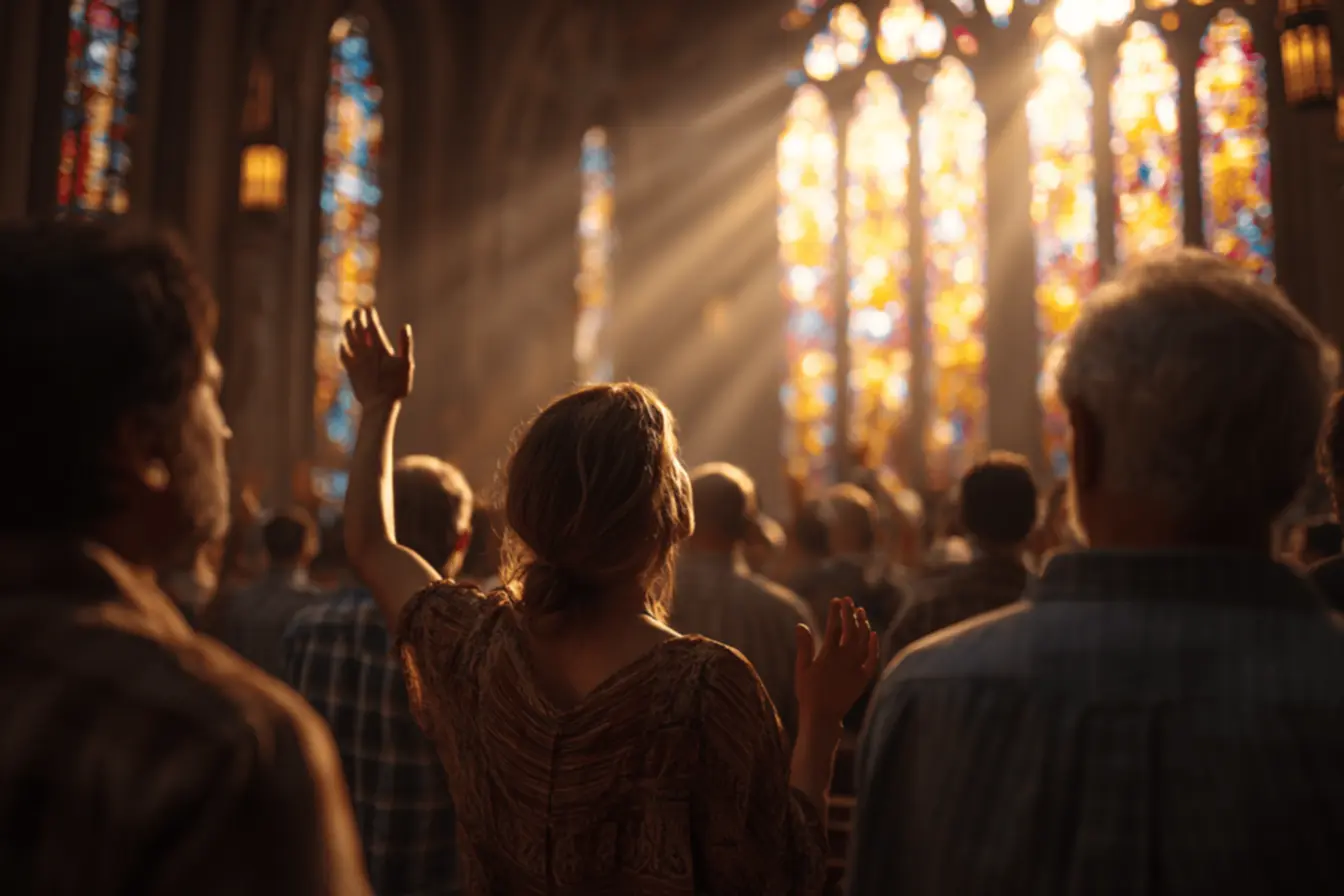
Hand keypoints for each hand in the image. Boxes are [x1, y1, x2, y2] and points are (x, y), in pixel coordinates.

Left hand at [340, 308, 413, 407]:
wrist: (378, 404)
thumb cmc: (396, 386)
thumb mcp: (407, 365)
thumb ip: (405, 345)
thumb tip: (405, 327)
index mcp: (379, 349)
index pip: (372, 327)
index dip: (370, 317)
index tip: (369, 309)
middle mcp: (365, 352)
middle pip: (359, 330)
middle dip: (358, 319)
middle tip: (358, 311)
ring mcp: (356, 361)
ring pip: (349, 340)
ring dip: (348, 329)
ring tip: (348, 322)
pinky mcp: (350, 371)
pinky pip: (343, 355)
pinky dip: (342, 347)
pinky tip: (342, 344)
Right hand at [794, 597, 879, 729]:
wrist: (823, 716)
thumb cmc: (808, 692)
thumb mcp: (802, 668)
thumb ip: (804, 646)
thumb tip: (801, 624)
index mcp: (828, 654)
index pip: (834, 627)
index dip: (835, 612)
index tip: (835, 600)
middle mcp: (845, 658)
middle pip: (850, 630)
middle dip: (849, 613)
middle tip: (848, 600)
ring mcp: (856, 668)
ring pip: (863, 641)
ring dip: (863, 624)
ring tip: (861, 611)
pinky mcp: (864, 678)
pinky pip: (872, 659)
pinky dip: (874, 646)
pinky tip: (874, 634)